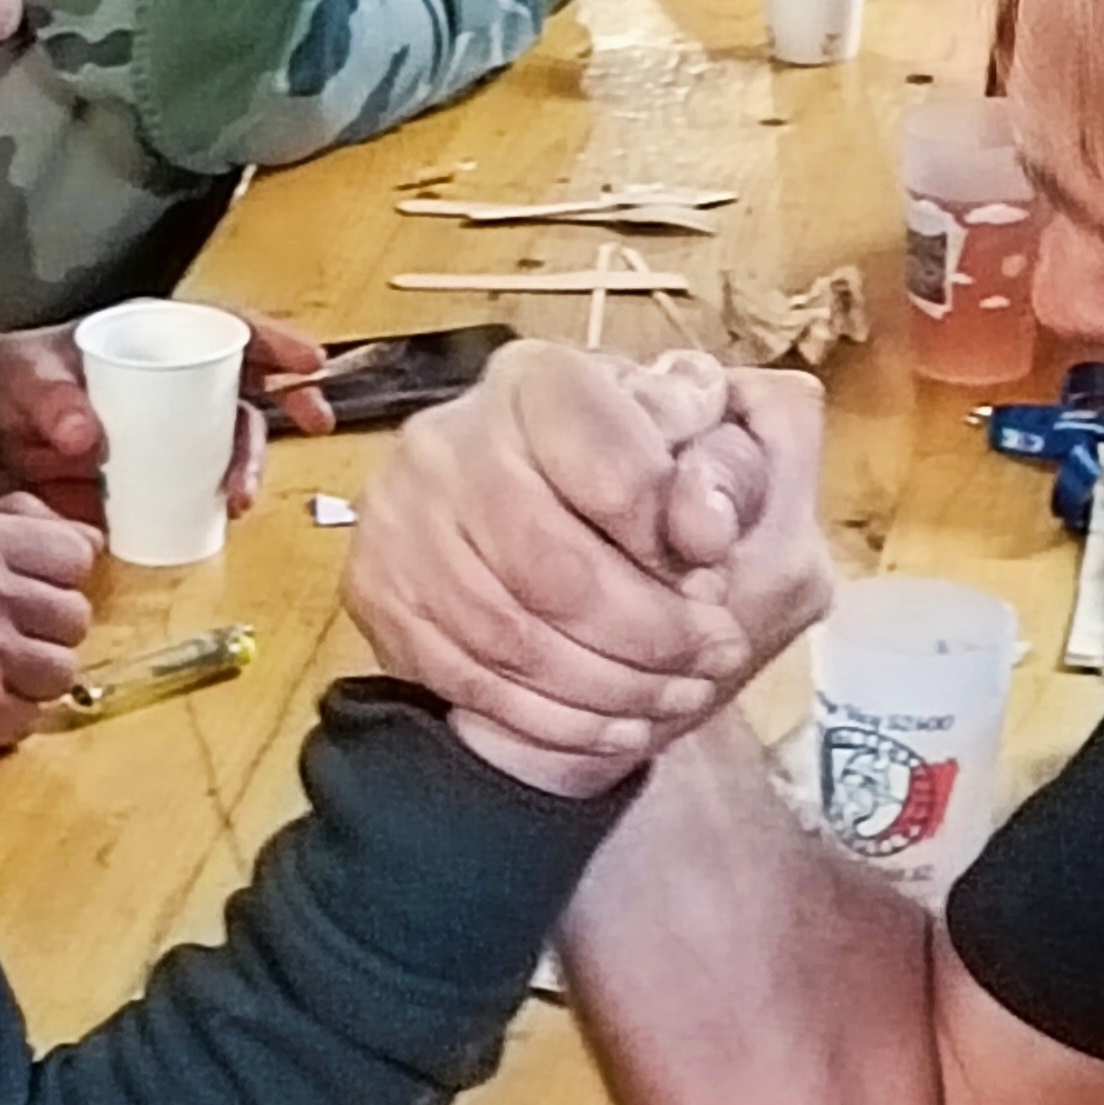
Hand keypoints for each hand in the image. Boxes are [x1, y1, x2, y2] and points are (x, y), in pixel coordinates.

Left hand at [0, 314, 327, 508]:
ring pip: (232, 441)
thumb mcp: (27, 378)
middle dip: (290, 403)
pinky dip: (218, 499)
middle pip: (248, 387)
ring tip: (238, 498)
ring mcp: (171, 428)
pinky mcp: (158, 470)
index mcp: (156, 339)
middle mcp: (177, 381)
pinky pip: (201, 483)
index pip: (227, 329)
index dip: (274, 339)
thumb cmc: (13, 381)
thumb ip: (52, 402)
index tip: (306, 359)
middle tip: (314, 422)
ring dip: (249, 467)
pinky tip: (222, 517)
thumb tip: (87, 438)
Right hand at [0, 495, 102, 759]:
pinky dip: (8, 717)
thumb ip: (18, 523)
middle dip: (46, 631)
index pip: (76, 554)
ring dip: (32, 678)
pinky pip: (33, 717)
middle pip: (76, 616)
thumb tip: (93, 538)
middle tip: (2, 636)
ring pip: (63, 670)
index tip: (28, 589)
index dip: (58, 576)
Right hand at [344, 344, 831, 798]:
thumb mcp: (703, 447)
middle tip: (711, 660)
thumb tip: (704, 527)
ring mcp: (401, 517)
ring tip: (677, 698)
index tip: (719, 587)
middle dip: (650, 636)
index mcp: (541, 381)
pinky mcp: (377, 589)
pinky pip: (468, 681)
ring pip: (512, 637)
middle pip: (556, 569)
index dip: (676, 548)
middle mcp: (450, 437)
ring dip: (609, 688)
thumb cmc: (636, 469)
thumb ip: (726, 471)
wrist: (542, 502)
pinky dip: (554, 719)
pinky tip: (616, 723)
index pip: (614, 473)